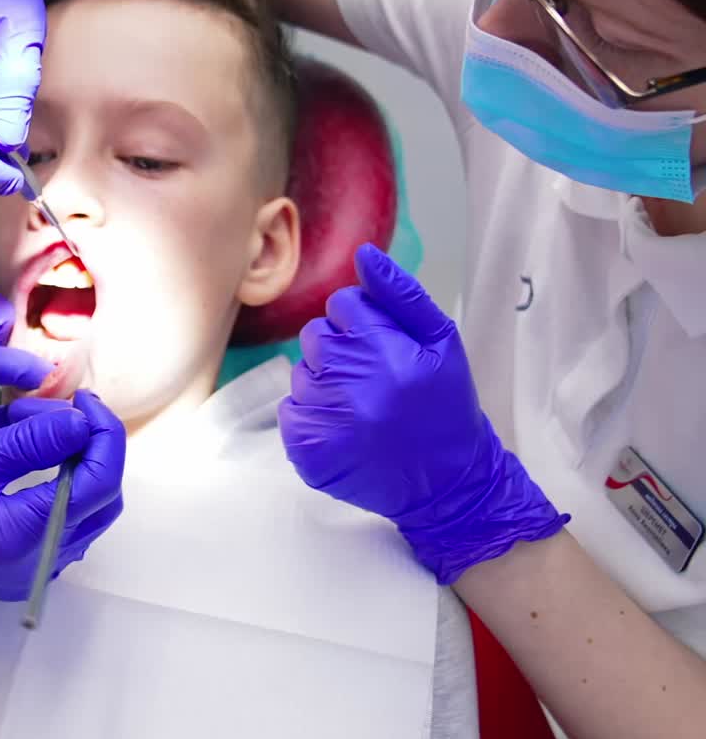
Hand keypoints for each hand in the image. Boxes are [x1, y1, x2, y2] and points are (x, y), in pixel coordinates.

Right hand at [0, 391, 125, 624]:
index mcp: (26, 532)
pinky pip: (67, 525)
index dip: (102, 433)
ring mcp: (36, 572)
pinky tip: (37, 460)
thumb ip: (28, 441)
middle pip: (104, 497)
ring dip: (83, 466)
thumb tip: (80, 422)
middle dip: (96, 446)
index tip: (82, 401)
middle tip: (67, 409)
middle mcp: (41, 561)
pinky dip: (65, 488)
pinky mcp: (25, 570)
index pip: (100, 479)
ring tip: (47, 429)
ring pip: (90, 512)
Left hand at [278, 244, 567, 583]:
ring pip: (301, 372)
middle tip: (373, 378)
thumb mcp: (442, 342)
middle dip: (340, 350)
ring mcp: (326, 421)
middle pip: (316, 336)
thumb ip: (402, 295)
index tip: (381, 347)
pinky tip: (345, 427)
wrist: (448, 483)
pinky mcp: (307, 450)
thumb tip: (364, 255)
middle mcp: (351, 386)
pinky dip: (311, 415)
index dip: (361, 323)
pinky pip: (290, 409)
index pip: (342, 305)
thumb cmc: (446, 405)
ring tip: (363, 406)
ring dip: (324, 382)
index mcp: (386, 353)